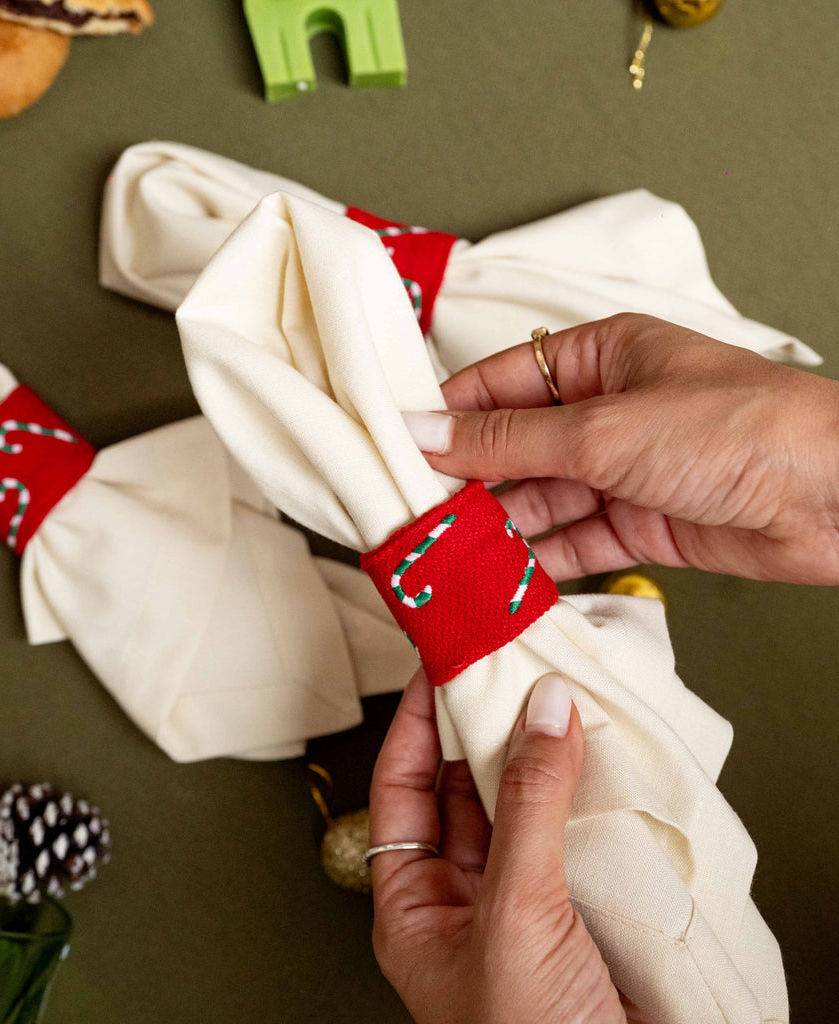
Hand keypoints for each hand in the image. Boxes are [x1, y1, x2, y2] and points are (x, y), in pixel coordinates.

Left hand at [369, 670, 650, 1023]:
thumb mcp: (514, 917)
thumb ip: (526, 811)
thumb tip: (541, 714)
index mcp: (415, 907)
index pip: (400, 791)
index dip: (413, 725)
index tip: (436, 668)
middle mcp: (465, 900)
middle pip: (461, 792)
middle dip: (481, 731)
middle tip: (504, 669)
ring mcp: (524, 904)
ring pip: (521, 808)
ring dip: (537, 757)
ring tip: (551, 698)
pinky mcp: (580, 910)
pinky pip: (573, 834)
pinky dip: (584, 793)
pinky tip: (595, 757)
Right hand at [402, 314, 838, 583]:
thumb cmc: (737, 429)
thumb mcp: (603, 429)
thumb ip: (507, 440)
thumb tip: (424, 432)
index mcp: (600, 359)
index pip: (500, 384)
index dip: (447, 417)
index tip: (396, 451)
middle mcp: (607, 412)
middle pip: (514, 448)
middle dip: (466, 483)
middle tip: (412, 517)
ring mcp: (624, 471)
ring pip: (539, 500)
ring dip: (497, 529)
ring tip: (445, 555)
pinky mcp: (641, 524)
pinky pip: (573, 542)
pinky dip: (538, 563)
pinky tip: (500, 580)